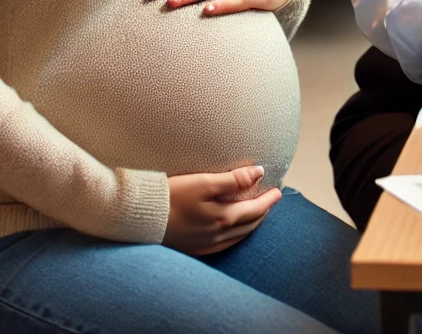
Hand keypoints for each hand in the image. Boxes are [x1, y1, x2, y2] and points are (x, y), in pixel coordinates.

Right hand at [163, 164, 281, 255]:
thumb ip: (233, 179)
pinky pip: (224, 245)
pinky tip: (233, 232)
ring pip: (238, 237)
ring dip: (251, 225)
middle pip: (249, 225)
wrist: (142, 218)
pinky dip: (235, 236)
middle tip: (272, 201)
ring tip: (257, 214)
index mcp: (223, 218)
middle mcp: (218, 235)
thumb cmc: (172, 195)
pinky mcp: (194, 249)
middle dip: (263, 213)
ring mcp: (206, 245)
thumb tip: (259, 172)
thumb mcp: (204, 182)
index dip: (269, 200)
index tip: (279, 192)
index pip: (255, 210)